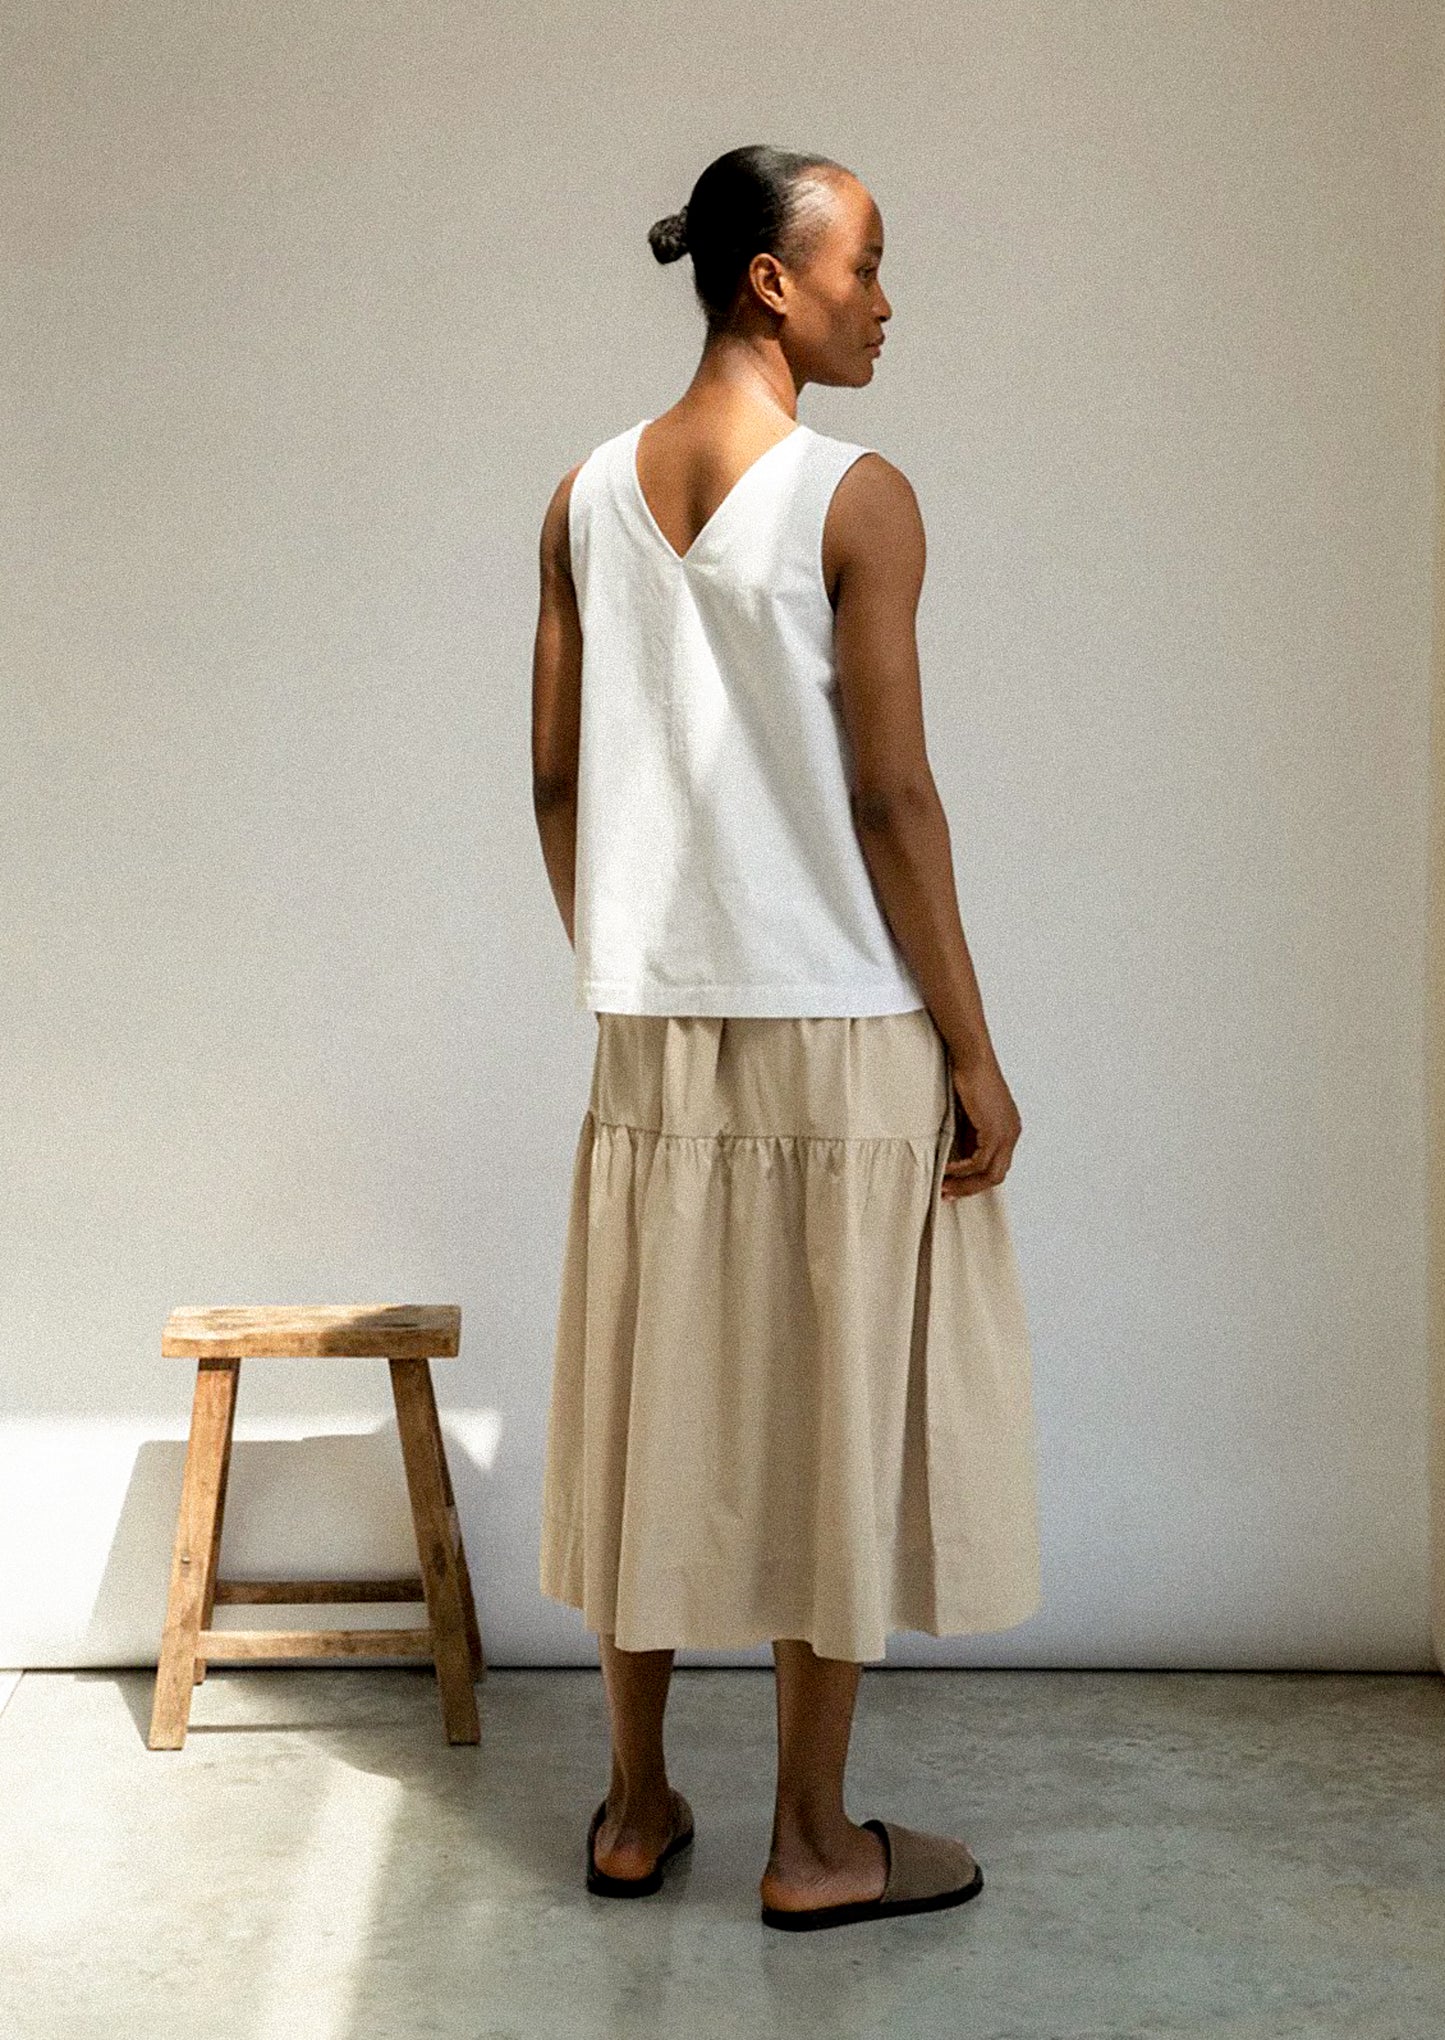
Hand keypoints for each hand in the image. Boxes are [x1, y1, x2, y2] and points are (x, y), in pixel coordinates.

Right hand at [941, 1051, 1021, 1198]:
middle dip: (971, 1188)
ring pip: (989, 1173)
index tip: (953, 1185)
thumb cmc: (968, 1078)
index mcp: (1010, 1129)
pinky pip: (979, 1162)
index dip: (976, 1180)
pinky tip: (946, 1169)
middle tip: (947, 1193)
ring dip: (964, 1183)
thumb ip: (970, 1135)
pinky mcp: (995, 1131)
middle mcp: (1013, 1134)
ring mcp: (1007, 1134)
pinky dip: (961, 1169)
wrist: (973, 1059)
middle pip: (996, 1176)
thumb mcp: (970, 1114)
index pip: (996, 1166)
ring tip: (943, 1185)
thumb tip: (959, 1157)